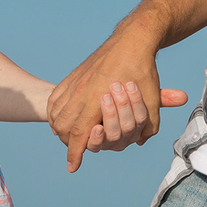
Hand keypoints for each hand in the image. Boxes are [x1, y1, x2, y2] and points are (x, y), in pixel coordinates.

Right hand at [49, 31, 188, 172]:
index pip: (79, 134)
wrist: (132, 40)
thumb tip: (141, 140)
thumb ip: (148, 124)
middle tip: (73, 151)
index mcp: (98, 99)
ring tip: (67, 137)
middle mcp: (81, 91)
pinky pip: (55, 99)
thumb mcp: (152, 99)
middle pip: (63, 126)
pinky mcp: (74, 76)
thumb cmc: (142, 70)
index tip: (72, 167)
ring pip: (56, 113)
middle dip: (66, 143)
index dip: (75, 153)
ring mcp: (75, 82)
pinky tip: (61, 118)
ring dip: (59, 128)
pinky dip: (55, 112)